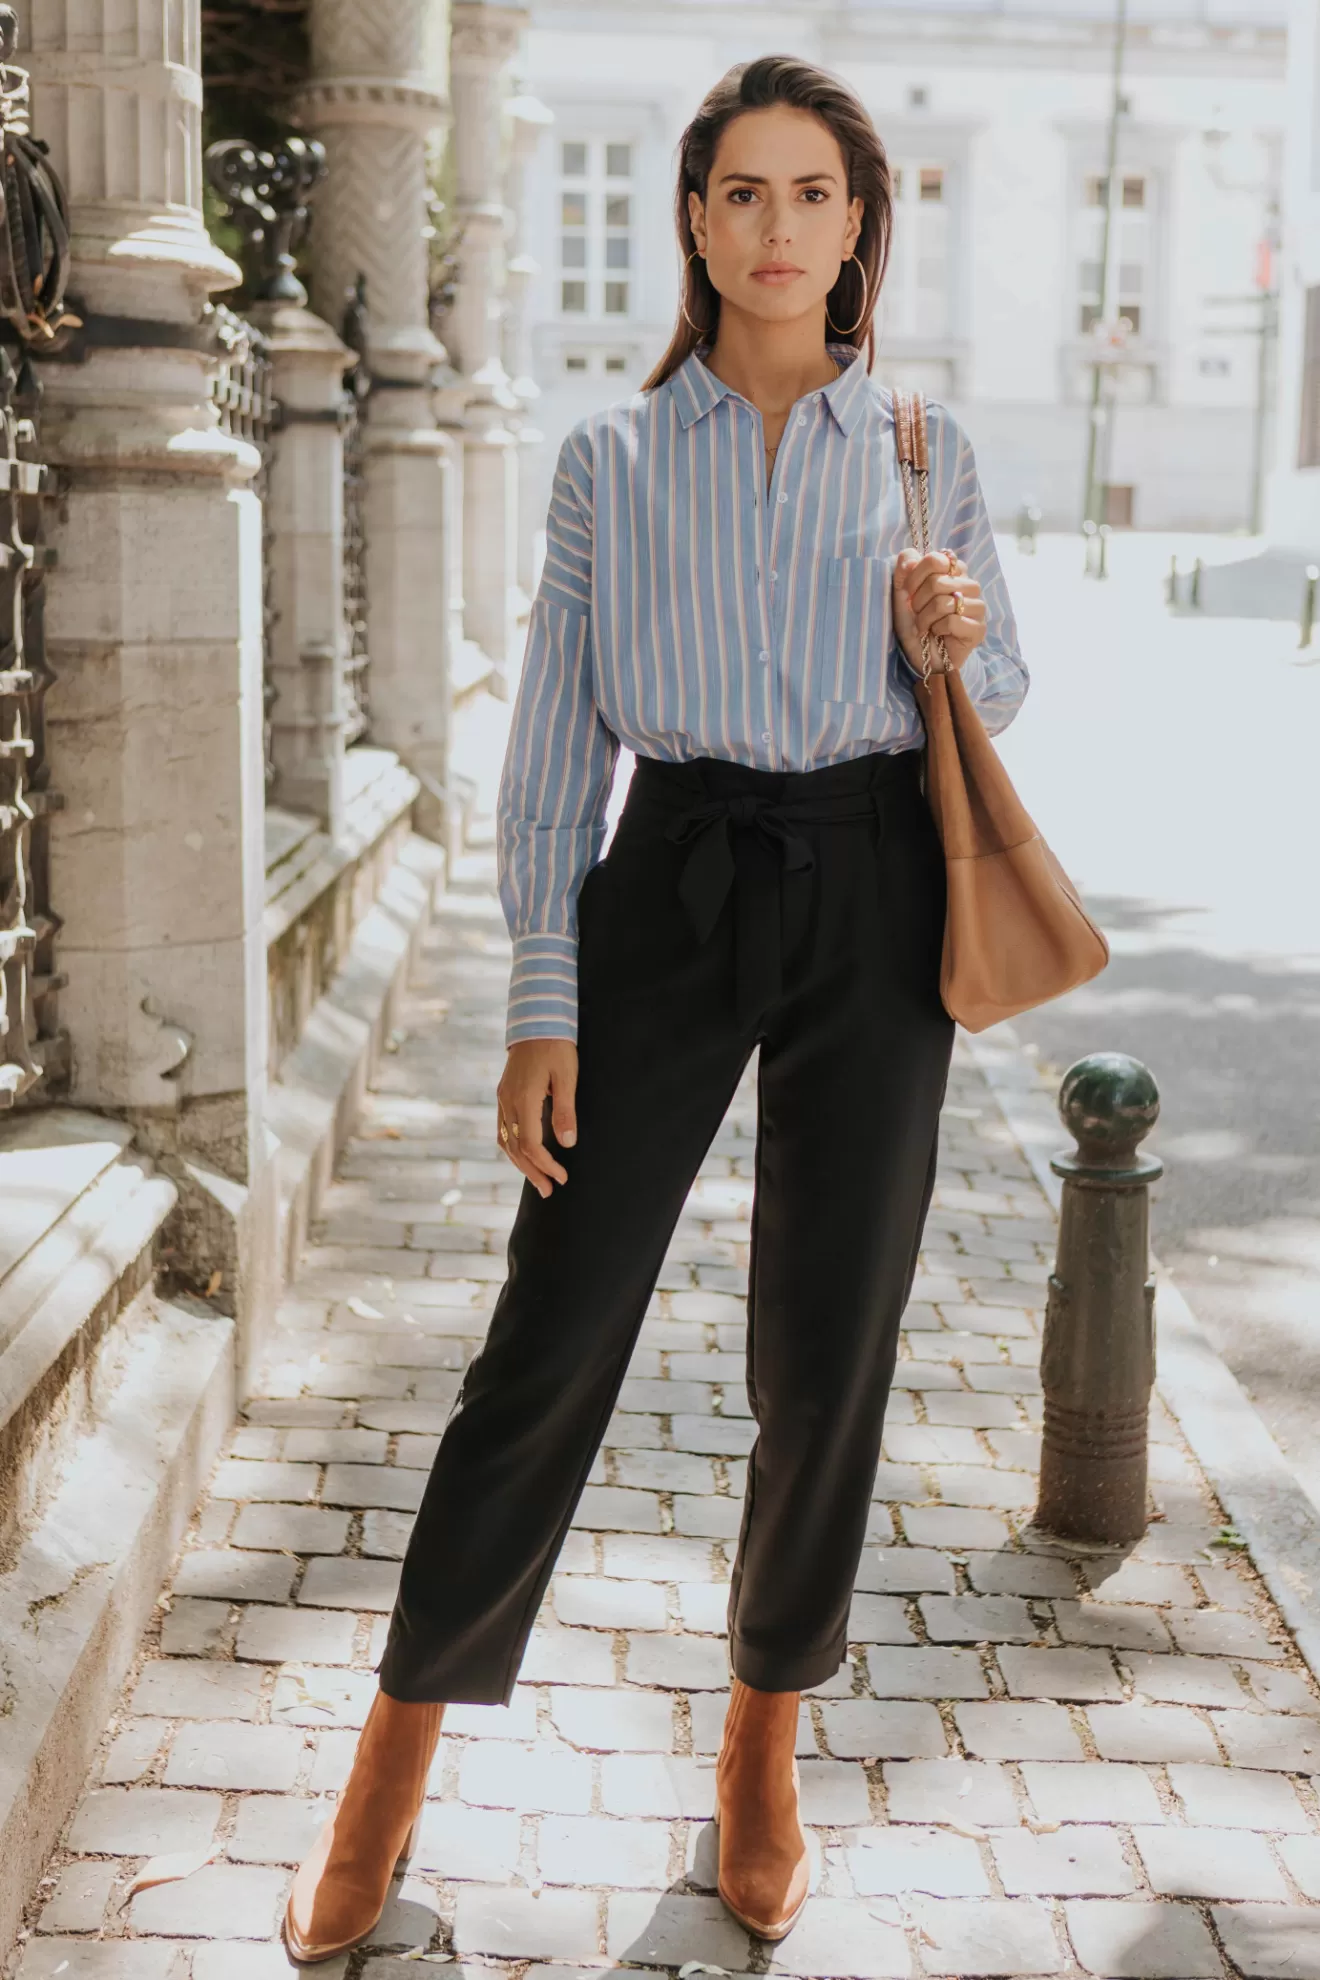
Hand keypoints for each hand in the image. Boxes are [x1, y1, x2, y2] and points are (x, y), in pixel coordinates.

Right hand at [496, 1038, 578, 1197]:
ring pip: (505, 1140)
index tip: (562, 1177)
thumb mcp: (566, 1077)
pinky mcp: (503, 1094)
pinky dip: (512, 1147)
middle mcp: (508, 1102)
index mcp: (523, 1099)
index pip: (531, 1144)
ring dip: (520, 1163)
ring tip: (536, 1179)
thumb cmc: (556, 1047)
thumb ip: (565, 1110)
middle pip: (515, 1148)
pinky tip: (523, 1154)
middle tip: (549, 1191)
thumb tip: (567, 1143)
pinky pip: (502, 1128)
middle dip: (532, 1172)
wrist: (536, 1021)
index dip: (545, 1165)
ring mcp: (503, 1098)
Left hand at [894, 548, 987, 674]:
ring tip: (925, 626)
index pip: (936, 559)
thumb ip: (904, 568)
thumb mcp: (901, 593)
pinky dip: (937, 629)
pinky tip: (938, 635)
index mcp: (954, 571)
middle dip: (918, 602)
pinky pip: (953, 621)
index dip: (915, 576)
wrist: (920, 656)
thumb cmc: (913, 623)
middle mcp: (969, 585)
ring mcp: (977, 606)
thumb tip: (911, 559)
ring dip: (925, 618)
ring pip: (945, 602)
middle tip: (917, 614)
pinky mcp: (979, 628)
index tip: (908, 592)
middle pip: (938, 582)